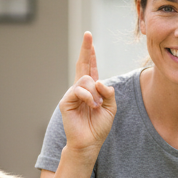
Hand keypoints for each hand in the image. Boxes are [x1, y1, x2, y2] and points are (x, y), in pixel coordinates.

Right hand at [60, 32, 115, 156]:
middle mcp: (81, 89)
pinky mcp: (66, 101)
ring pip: (86, 81)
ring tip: (96, 107)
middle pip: (82, 65)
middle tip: (88, 34)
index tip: (89, 39)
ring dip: (95, 94)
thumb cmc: (98, 127)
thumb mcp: (111, 108)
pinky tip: (92, 106)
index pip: (90, 68)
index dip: (90, 54)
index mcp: (91, 89)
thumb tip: (100, 81)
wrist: (89, 142)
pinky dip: (89, 98)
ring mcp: (72, 94)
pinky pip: (79, 90)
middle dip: (86, 49)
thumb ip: (109, 93)